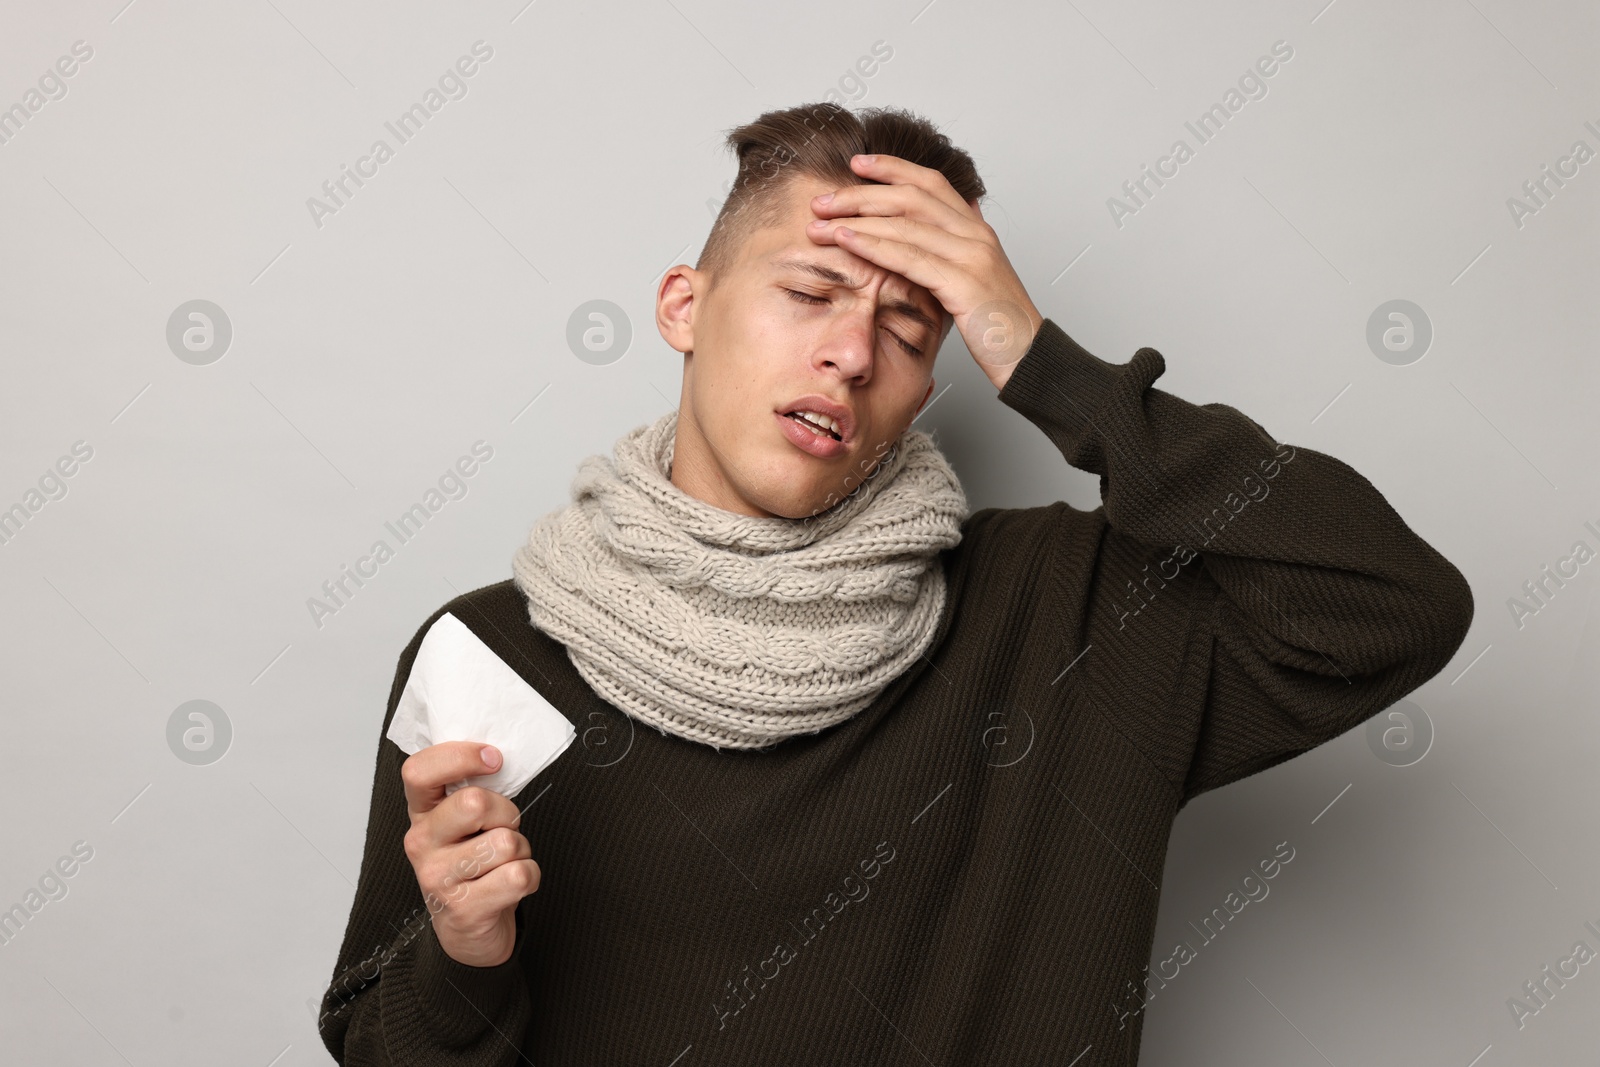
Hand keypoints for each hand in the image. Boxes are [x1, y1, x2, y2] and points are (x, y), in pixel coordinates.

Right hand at [400, 741, 539, 966]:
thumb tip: (498, 757)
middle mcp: (421, 843)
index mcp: (422, 813)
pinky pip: (519, 875)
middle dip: (507, 813)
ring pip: (505, 842)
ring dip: (520, 850)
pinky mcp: (463, 909)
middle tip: (502, 830)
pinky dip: (530, 876)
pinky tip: (510, 886)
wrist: (467, 929)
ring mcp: (437, 878)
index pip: (419, 770)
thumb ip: (472, 789)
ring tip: (503, 863)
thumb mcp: (463, 823)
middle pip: (474, 802)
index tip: (493, 759)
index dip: (461, 756)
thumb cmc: (472, 864)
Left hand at [807, 153, 1043, 389]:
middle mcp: (976, 235)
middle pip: (911, 196)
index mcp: (976, 230)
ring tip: (821, 223)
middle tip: (823, 200)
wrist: (1028, 359)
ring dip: (856, 219)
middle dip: (861, 194)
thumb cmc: (996, 327)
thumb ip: (954, 252)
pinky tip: (847, 241)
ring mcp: (972, 256)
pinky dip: (873, 246)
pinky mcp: (964, 284)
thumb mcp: (972, 281)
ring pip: (906, 223)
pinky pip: (910, 257)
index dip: (893, 168)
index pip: (931, 183)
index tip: (857, 164)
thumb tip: (937, 232)